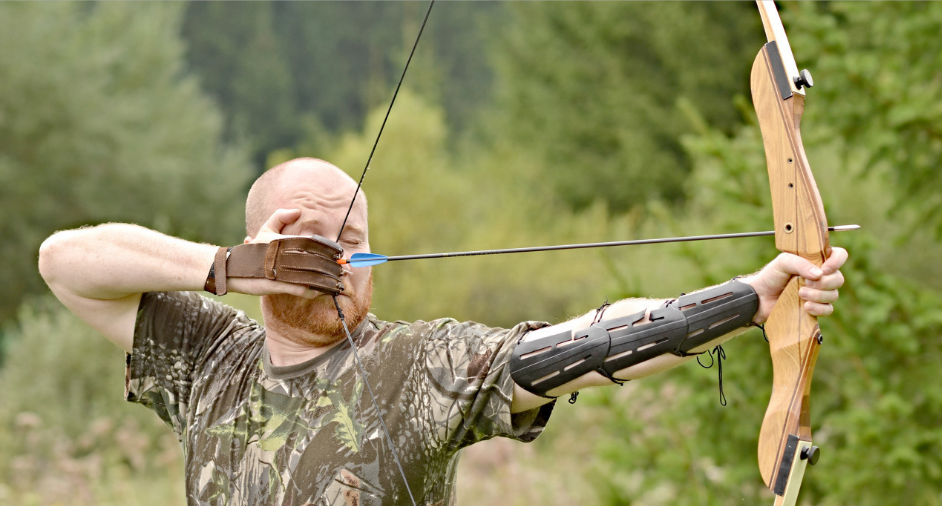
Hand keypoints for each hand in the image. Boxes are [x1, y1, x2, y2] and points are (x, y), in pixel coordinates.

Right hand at [227, 209, 343, 297]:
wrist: (233, 268)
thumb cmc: (253, 250)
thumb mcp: (265, 229)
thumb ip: (280, 216)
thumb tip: (298, 211)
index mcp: (285, 241)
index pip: (314, 244)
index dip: (330, 250)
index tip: (341, 254)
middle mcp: (285, 255)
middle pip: (317, 261)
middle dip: (333, 267)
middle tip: (346, 270)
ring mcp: (283, 271)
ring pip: (312, 276)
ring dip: (326, 280)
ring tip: (338, 283)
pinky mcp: (278, 286)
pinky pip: (301, 289)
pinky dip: (312, 291)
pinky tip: (320, 292)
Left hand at [743, 247, 847, 323]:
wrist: (759, 298)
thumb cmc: (770, 276)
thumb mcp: (782, 262)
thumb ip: (800, 263)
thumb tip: (819, 274)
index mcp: (816, 261)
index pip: (839, 255)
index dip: (837, 261)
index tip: (824, 269)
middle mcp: (821, 276)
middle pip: (838, 279)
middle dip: (824, 283)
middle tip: (804, 283)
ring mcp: (819, 293)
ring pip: (833, 295)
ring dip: (818, 295)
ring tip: (800, 294)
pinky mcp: (815, 307)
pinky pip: (828, 310)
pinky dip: (819, 309)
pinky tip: (806, 307)